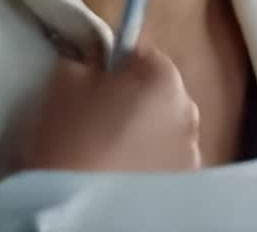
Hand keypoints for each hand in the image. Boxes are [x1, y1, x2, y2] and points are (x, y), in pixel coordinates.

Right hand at [20, 44, 200, 171]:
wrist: (77, 204)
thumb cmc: (71, 137)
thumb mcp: (64, 83)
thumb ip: (86, 61)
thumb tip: (97, 61)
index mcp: (163, 78)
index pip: (142, 52)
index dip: (116, 61)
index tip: (95, 77)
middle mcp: (188, 110)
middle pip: (158, 91)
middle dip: (134, 97)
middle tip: (99, 115)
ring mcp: (192, 149)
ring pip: (165, 127)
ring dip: (145, 131)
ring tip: (111, 151)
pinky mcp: (186, 182)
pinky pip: (168, 159)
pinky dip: (151, 161)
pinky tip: (123, 173)